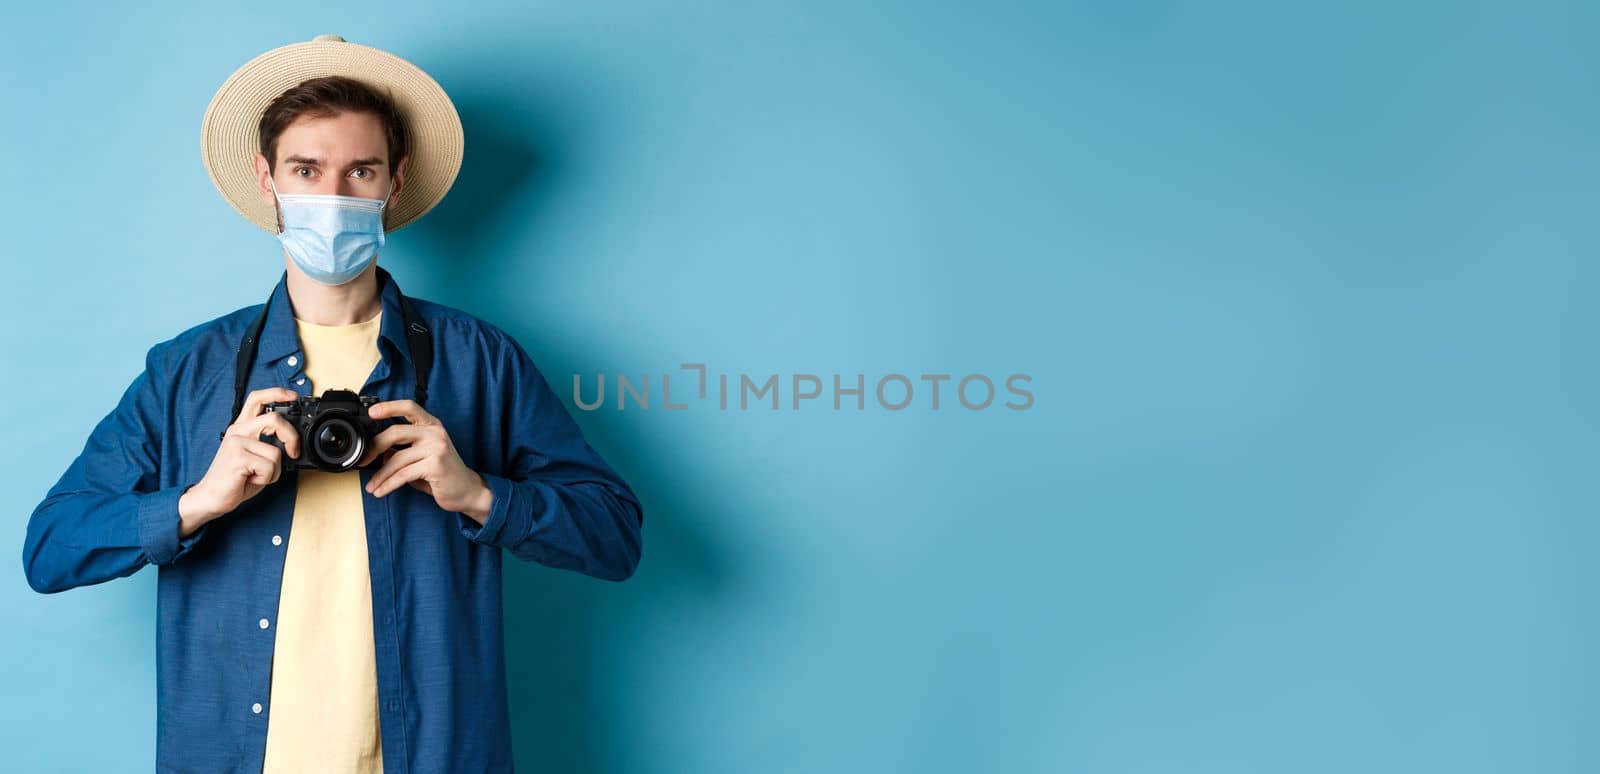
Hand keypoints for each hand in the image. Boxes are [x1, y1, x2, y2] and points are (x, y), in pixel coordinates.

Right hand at [183, 387, 301, 526]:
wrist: (210, 497)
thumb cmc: (234, 480)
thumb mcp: (254, 457)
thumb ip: (268, 443)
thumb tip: (292, 441)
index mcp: (241, 428)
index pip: (257, 399)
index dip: (277, 393)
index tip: (293, 397)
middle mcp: (238, 431)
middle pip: (274, 418)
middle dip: (292, 437)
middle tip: (293, 452)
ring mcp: (236, 442)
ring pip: (275, 451)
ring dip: (274, 470)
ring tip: (258, 474)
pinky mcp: (237, 456)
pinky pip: (269, 466)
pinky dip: (267, 478)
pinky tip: (251, 479)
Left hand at [358, 399, 492, 520]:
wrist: (467, 490)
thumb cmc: (443, 473)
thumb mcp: (421, 456)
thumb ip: (402, 450)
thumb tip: (378, 451)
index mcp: (431, 425)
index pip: (409, 407)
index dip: (389, 407)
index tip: (372, 412)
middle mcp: (435, 432)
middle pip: (396, 432)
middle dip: (375, 447)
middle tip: (364, 461)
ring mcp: (436, 447)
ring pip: (397, 458)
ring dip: (380, 475)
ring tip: (372, 486)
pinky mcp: (435, 465)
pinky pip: (403, 474)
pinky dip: (388, 484)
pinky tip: (381, 491)